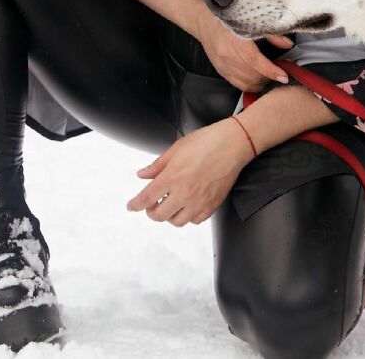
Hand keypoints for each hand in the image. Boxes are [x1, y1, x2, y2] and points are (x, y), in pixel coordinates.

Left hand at [126, 118, 254, 226]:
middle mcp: (184, 193)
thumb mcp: (177, 148)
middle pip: (159, 215)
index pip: (146, 198)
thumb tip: (143, 174)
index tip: (131, 206)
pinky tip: (188, 206)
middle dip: (151, 211)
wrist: (233, 143)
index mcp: (172, 177)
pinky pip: (196, 220)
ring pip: (177, 222)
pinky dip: (188, 217)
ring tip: (171, 205)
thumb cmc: (207, 141)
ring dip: (169, 215)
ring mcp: (199, 201)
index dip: (135, 205)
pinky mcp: (212, 205)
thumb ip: (157, 165)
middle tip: (152, 204)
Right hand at [195, 5, 293, 91]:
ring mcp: (223, 65)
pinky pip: (237, 84)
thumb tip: (287, 44)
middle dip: (269, 78)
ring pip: (246, 83)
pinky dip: (249, 85)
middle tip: (279, 73)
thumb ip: (271, 34)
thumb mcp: (251, 21)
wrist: (204, 21)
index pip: (257, 62)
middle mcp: (228, 56)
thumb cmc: (227, 19)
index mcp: (236, 42)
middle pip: (252, 76)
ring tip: (269, 77)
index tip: (284, 76)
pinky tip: (256, 79)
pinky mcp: (220, 71)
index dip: (272, 71)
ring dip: (260, 83)